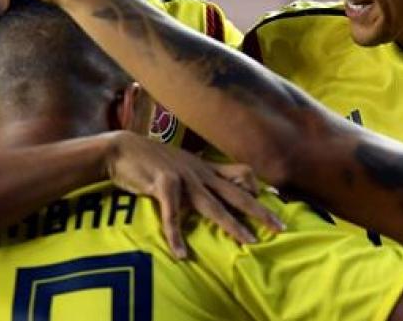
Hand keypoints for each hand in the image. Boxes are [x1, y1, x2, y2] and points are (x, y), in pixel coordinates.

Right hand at [103, 131, 283, 258]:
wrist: (122, 149)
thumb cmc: (151, 159)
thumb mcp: (181, 164)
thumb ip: (198, 175)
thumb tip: (211, 186)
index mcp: (205, 167)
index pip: (240, 174)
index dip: (257, 186)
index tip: (275, 196)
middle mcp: (200, 172)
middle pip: (237, 192)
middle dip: (260, 210)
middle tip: (280, 225)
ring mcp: (183, 177)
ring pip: (214, 204)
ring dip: (233, 225)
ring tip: (249, 241)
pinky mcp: (163, 184)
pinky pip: (173, 215)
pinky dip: (176, 236)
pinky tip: (181, 254)